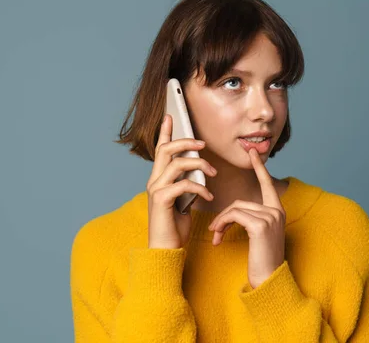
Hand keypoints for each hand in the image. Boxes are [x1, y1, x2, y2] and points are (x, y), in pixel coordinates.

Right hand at [146, 114, 216, 248]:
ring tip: (214, 174)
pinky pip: (183, 183)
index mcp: (159, 179)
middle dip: (186, 141)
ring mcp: (156, 190)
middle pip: (166, 149)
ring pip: (176, 163)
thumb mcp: (184, 201)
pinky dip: (200, 187)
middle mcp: (154, 181)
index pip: (160, 149)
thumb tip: (201, 171)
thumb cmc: (175, 228)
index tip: (171, 116)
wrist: (166, 251)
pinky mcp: (162, 200)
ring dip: (199, 164)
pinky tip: (209, 197)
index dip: (165, 131)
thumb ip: (187, 184)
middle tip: (203, 143)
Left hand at [208, 148, 285, 288]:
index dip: (259, 168)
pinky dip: (223, 225)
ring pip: (235, 208)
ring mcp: (270, 216)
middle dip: (224, 216)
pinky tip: (218, 238)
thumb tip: (234, 211)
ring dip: (221, 222)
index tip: (252, 152)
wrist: (268, 280)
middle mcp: (277, 211)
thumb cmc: (261, 260)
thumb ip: (251, 218)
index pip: (267, 184)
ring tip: (216, 236)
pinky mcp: (261, 225)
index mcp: (277, 210)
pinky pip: (234, 215)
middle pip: (241, 201)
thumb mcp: (257, 235)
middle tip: (215, 231)